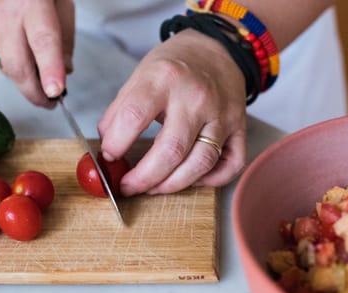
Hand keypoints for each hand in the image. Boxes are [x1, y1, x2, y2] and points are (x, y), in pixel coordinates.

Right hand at [0, 0, 74, 106]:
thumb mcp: (57, 1)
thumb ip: (64, 36)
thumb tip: (65, 71)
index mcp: (31, 3)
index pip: (43, 42)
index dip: (50, 70)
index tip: (56, 91)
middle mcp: (4, 16)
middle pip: (19, 68)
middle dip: (35, 93)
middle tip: (49, 102)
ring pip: (7, 68)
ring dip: (23, 72)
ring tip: (30, 54)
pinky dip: (7, 56)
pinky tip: (9, 37)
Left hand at [98, 29, 247, 195]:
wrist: (218, 49)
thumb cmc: (176, 66)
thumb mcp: (139, 76)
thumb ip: (120, 112)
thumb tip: (108, 151)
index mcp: (164, 78)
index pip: (134, 118)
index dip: (115, 144)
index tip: (109, 156)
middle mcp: (196, 98)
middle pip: (171, 151)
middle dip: (144, 178)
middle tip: (128, 186)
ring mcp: (222, 115)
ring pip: (201, 163)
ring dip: (173, 185)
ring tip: (154, 187)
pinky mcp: (239, 128)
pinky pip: (231, 165)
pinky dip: (211, 180)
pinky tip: (191, 179)